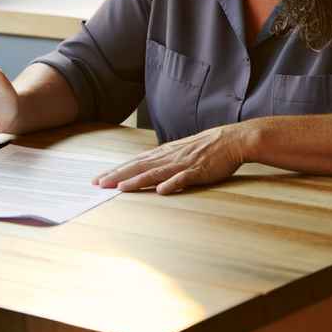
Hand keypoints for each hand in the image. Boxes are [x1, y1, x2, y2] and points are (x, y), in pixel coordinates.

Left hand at [93, 123, 251, 195]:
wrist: (232, 140)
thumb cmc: (207, 147)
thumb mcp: (181, 151)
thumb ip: (164, 161)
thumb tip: (147, 171)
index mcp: (164, 153)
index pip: (135, 162)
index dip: (116, 170)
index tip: (99, 177)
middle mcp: (170, 157)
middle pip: (139, 166)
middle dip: (117, 175)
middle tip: (98, 183)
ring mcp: (184, 164)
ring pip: (156, 173)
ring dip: (137, 181)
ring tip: (121, 188)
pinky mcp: (199, 171)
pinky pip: (183, 178)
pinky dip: (172, 184)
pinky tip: (160, 191)